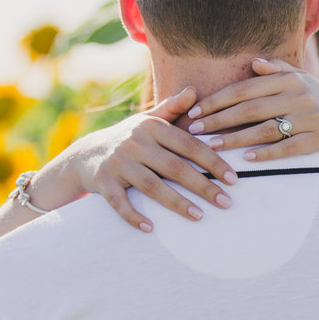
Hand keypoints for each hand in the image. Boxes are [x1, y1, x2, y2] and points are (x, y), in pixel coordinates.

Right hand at [65, 87, 236, 231]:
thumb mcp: (148, 120)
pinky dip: (133, 216)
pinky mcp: (103, 182)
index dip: (213, 162)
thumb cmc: (129, 138)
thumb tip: (194, 90)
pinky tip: (151, 228)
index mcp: (152, 127)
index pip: (189, 145)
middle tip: (226, 202)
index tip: (233, 178)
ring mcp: (118, 163)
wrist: (85, 154)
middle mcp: (135, 143)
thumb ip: (173, 108)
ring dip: (177, 203)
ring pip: (152, 186)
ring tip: (200, 216)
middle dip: (203, 186)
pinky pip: (119, 203)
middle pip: (175, 168)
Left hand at [184, 58, 318, 160]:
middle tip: (194, 131)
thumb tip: (253, 63)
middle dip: (219, 120)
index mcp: (289, 79)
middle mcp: (299, 96)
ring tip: (212, 147)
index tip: (193, 112)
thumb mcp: (299, 79)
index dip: (217, 100)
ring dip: (236, 139)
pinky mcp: (317, 140)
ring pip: (266, 130)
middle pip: (251, 109)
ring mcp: (309, 118)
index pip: (244, 89)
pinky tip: (246, 160)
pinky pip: (287, 148)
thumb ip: (276, 69)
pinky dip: (266, 154)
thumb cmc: (314, 100)